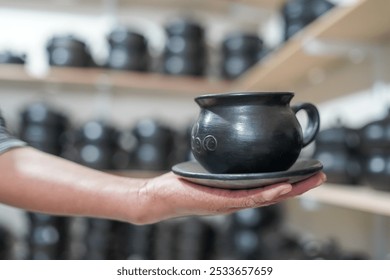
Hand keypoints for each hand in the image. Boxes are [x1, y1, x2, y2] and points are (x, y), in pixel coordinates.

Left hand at [130, 171, 325, 223]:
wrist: (160, 197)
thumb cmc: (182, 185)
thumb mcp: (206, 171)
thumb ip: (221, 163)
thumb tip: (229, 145)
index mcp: (237, 193)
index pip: (269, 187)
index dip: (290, 181)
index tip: (307, 171)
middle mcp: (238, 200)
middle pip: (276, 194)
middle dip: (300, 186)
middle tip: (321, 175)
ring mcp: (232, 203)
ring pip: (268, 197)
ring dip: (292, 190)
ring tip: (312, 180)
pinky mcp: (222, 202)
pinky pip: (249, 198)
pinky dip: (268, 192)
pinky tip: (283, 186)